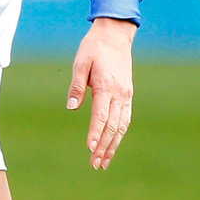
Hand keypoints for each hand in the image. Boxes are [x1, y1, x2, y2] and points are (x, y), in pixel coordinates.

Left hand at [67, 17, 135, 170]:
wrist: (115, 35)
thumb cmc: (94, 48)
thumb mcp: (81, 62)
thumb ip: (77, 86)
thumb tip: (71, 107)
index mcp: (106, 86)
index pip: (101, 116)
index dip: (95, 133)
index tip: (90, 148)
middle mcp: (119, 94)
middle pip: (112, 126)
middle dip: (104, 147)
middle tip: (95, 164)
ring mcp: (126, 95)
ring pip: (121, 126)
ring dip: (113, 145)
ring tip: (104, 161)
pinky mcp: (128, 95)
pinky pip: (125, 119)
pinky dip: (120, 134)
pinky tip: (113, 144)